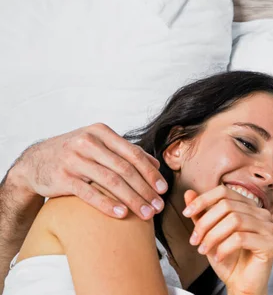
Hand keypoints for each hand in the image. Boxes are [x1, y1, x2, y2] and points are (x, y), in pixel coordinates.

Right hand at [8, 123, 166, 218]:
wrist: (34, 162)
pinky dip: (107, 204)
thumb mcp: (98, 145)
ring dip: (132, 199)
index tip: (163, 189)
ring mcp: (73, 159)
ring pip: (111, 181)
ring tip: (146, 214)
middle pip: (125, 169)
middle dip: (145, 189)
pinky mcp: (62, 177)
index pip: (133, 154)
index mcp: (101, 132)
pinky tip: (122, 214)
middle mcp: (87, 142)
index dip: (150, 173)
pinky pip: (89, 193)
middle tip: (158, 206)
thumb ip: (125, 152)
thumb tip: (155, 163)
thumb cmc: (74, 154)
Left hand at [183, 185, 272, 294]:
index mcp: (249, 207)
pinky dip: (224, 248)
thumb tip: (189, 194)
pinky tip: (218, 257)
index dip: (203, 200)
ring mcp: (268, 228)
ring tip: (204, 249)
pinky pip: (241, 238)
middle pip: (228, 206)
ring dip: (213, 236)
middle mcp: (262, 214)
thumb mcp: (210, 234)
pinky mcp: (270, 243)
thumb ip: (201, 214)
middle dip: (205, 223)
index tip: (186, 213)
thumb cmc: (229, 260)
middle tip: (195, 239)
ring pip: (235, 220)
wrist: (241, 285)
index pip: (224, 192)